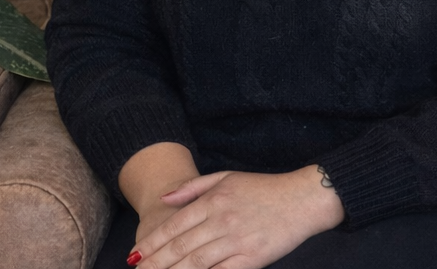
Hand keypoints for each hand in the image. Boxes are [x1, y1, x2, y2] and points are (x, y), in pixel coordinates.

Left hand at [130, 165, 344, 268]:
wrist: (301, 199)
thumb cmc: (262, 188)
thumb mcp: (226, 177)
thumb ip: (193, 188)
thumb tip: (163, 200)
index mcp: (215, 200)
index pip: (175, 225)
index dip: (153, 242)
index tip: (135, 254)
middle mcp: (222, 220)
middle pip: (181, 247)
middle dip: (156, 263)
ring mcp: (236, 242)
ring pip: (196, 263)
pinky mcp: (251, 261)